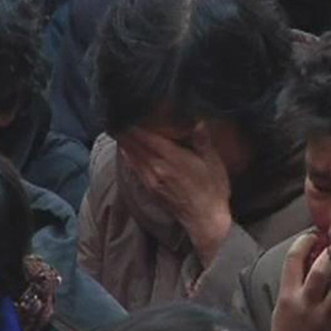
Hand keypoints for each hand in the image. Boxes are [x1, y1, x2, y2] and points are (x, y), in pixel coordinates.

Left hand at [118, 123, 231, 266]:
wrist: (205, 220)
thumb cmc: (212, 190)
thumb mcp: (213, 163)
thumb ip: (203, 141)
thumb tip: (198, 121)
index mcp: (171, 158)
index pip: (145, 136)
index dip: (134, 123)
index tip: (128, 110)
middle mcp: (156, 168)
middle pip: (133, 144)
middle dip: (125, 129)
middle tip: (118, 115)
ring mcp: (150, 180)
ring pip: (130, 156)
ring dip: (123, 141)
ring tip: (118, 127)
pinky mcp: (149, 188)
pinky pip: (133, 168)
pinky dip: (127, 156)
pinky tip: (125, 149)